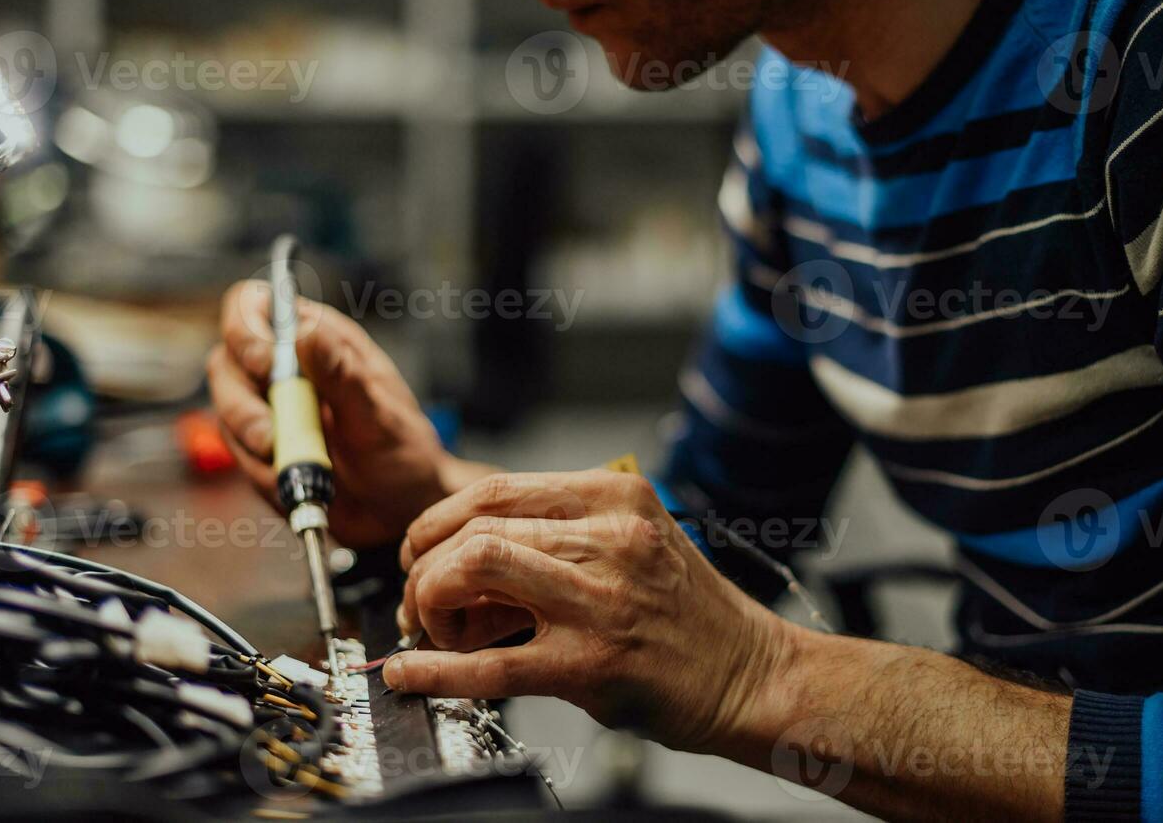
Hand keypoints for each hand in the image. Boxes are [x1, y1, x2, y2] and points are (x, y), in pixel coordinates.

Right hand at [208, 280, 473, 547]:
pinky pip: (240, 457)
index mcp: (317, 340)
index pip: (254, 306)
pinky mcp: (260, 451)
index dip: (245, 326)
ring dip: (251, 442)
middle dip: (241, 401)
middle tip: (269, 436)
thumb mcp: (378, 414)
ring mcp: (269, 410)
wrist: (401, 510)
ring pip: (227, 412)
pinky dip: (262, 474)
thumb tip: (306, 331)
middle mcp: (285, 369)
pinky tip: (299, 481)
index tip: (265, 363)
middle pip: (227, 363)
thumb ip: (341, 375)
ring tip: (290, 464)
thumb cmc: (402, 451)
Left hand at [389, 470, 793, 752]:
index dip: (438, 520)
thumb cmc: (686, 613)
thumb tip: (460, 557)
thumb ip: (557, 538)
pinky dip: (436, 669)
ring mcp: (601, 599)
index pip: (496, 488)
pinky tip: (411, 674)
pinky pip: (491, 663)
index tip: (421, 549)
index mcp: (614, 496)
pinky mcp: (592, 664)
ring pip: (475, 570)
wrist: (751, 675)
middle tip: (419, 601)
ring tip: (432, 630)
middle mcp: (609, 536)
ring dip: (430, 602)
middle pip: (475, 529)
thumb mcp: (632, 542)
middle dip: (426, 568)